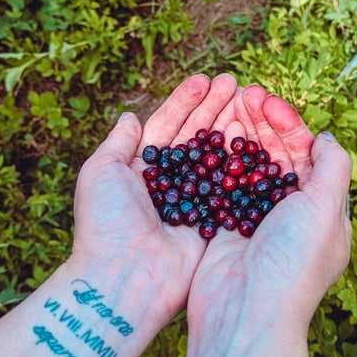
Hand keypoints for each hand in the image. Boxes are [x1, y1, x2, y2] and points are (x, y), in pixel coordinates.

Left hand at [67, 73, 238, 327]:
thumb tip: (129, 116)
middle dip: (215, 108)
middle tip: (237, 83)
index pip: (167, 127)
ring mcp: (193, 203)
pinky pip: (230, 186)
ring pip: (216, 157)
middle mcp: (170, 184)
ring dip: (232, 128)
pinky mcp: (212, 222)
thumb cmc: (106, 223)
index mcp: (141, 170)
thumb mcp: (100, 173)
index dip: (186, 102)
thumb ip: (118, 143)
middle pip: (196, 137)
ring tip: (250, 101)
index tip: (206, 79)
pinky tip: (255, 137)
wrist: (124, 277)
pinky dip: (241, 162)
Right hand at [187, 84, 352, 329]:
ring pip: (249, 167)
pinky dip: (220, 160)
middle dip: (263, 124)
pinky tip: (212, 136)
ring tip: (227, 105)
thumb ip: (333, 167)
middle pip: (277, 157)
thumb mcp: (326, 210)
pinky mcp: (225, 228)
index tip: (268, 102)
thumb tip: (325, 138)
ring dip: (240, 136)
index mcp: (322, 213)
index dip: (290, 125)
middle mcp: (290, 216)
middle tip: (243, 93)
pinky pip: (224, 185)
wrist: (245, 311)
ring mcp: (256, 221)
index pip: (308, 156)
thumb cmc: (292, 262)